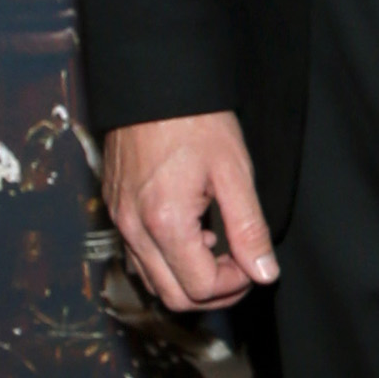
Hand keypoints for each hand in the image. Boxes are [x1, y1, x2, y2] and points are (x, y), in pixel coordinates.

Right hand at [100, 112, 278, 312]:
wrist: (154, 82)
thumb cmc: (195, 120)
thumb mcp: (234, 173)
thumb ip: (249, 229)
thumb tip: (264, 273)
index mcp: (165, 222)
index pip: (199, 288)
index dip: (234, 285)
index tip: (252, 264)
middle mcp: (133, 228)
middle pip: (171, 296)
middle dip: (212, 291)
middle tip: (240, 266)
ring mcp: (119, 220)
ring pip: (151, 280)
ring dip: (187, 278)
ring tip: (215, 244)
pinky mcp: (114, 209)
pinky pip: (138, 255)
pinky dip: (166, 259)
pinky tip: (190, 231)